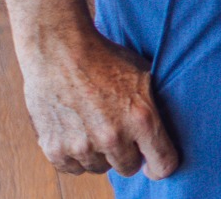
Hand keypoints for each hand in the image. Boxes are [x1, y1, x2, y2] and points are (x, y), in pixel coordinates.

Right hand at [21, 27, 178, 177]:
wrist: (60, 51)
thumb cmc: (105, 59)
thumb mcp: (143, 76)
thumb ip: (153, 108)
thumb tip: (164, 134)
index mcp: (141, 118)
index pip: (163, 164)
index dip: (160, 165)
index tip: (154, 162)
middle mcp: (113, 137)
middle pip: (128, 168)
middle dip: (128, 154)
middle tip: (119, 133)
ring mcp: (83, 146)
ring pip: (100, 168)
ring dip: (100, 154)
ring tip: (95, 126)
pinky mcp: (56, 149)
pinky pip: (73, 168)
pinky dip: (75, 156)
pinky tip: (76, 132)